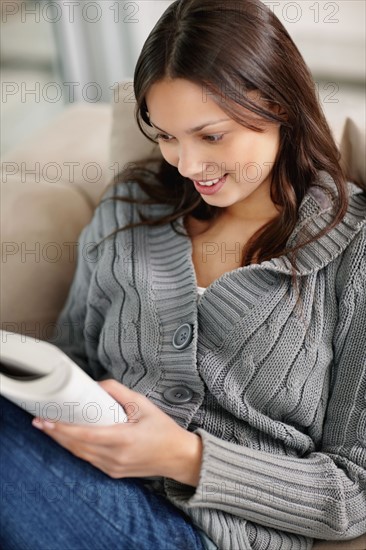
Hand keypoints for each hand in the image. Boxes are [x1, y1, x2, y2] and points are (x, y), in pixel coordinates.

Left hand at [31, 379, 202, 486]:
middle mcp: (115, 457)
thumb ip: (119, 392)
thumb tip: (97, 384)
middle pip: (78, 446)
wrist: (178, 457)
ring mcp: (113, 467)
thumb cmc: (163, 429)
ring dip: (64, 442)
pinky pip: (89, 460)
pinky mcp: (113, 472)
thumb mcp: (144, 404)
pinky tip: (68, 439)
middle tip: (40, 421)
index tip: (47, 421)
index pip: (86, 435)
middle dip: (57, 434)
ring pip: (81, 455)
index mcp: (124, 439)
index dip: (63, 429)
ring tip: (49, 428)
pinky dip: (77, 448)